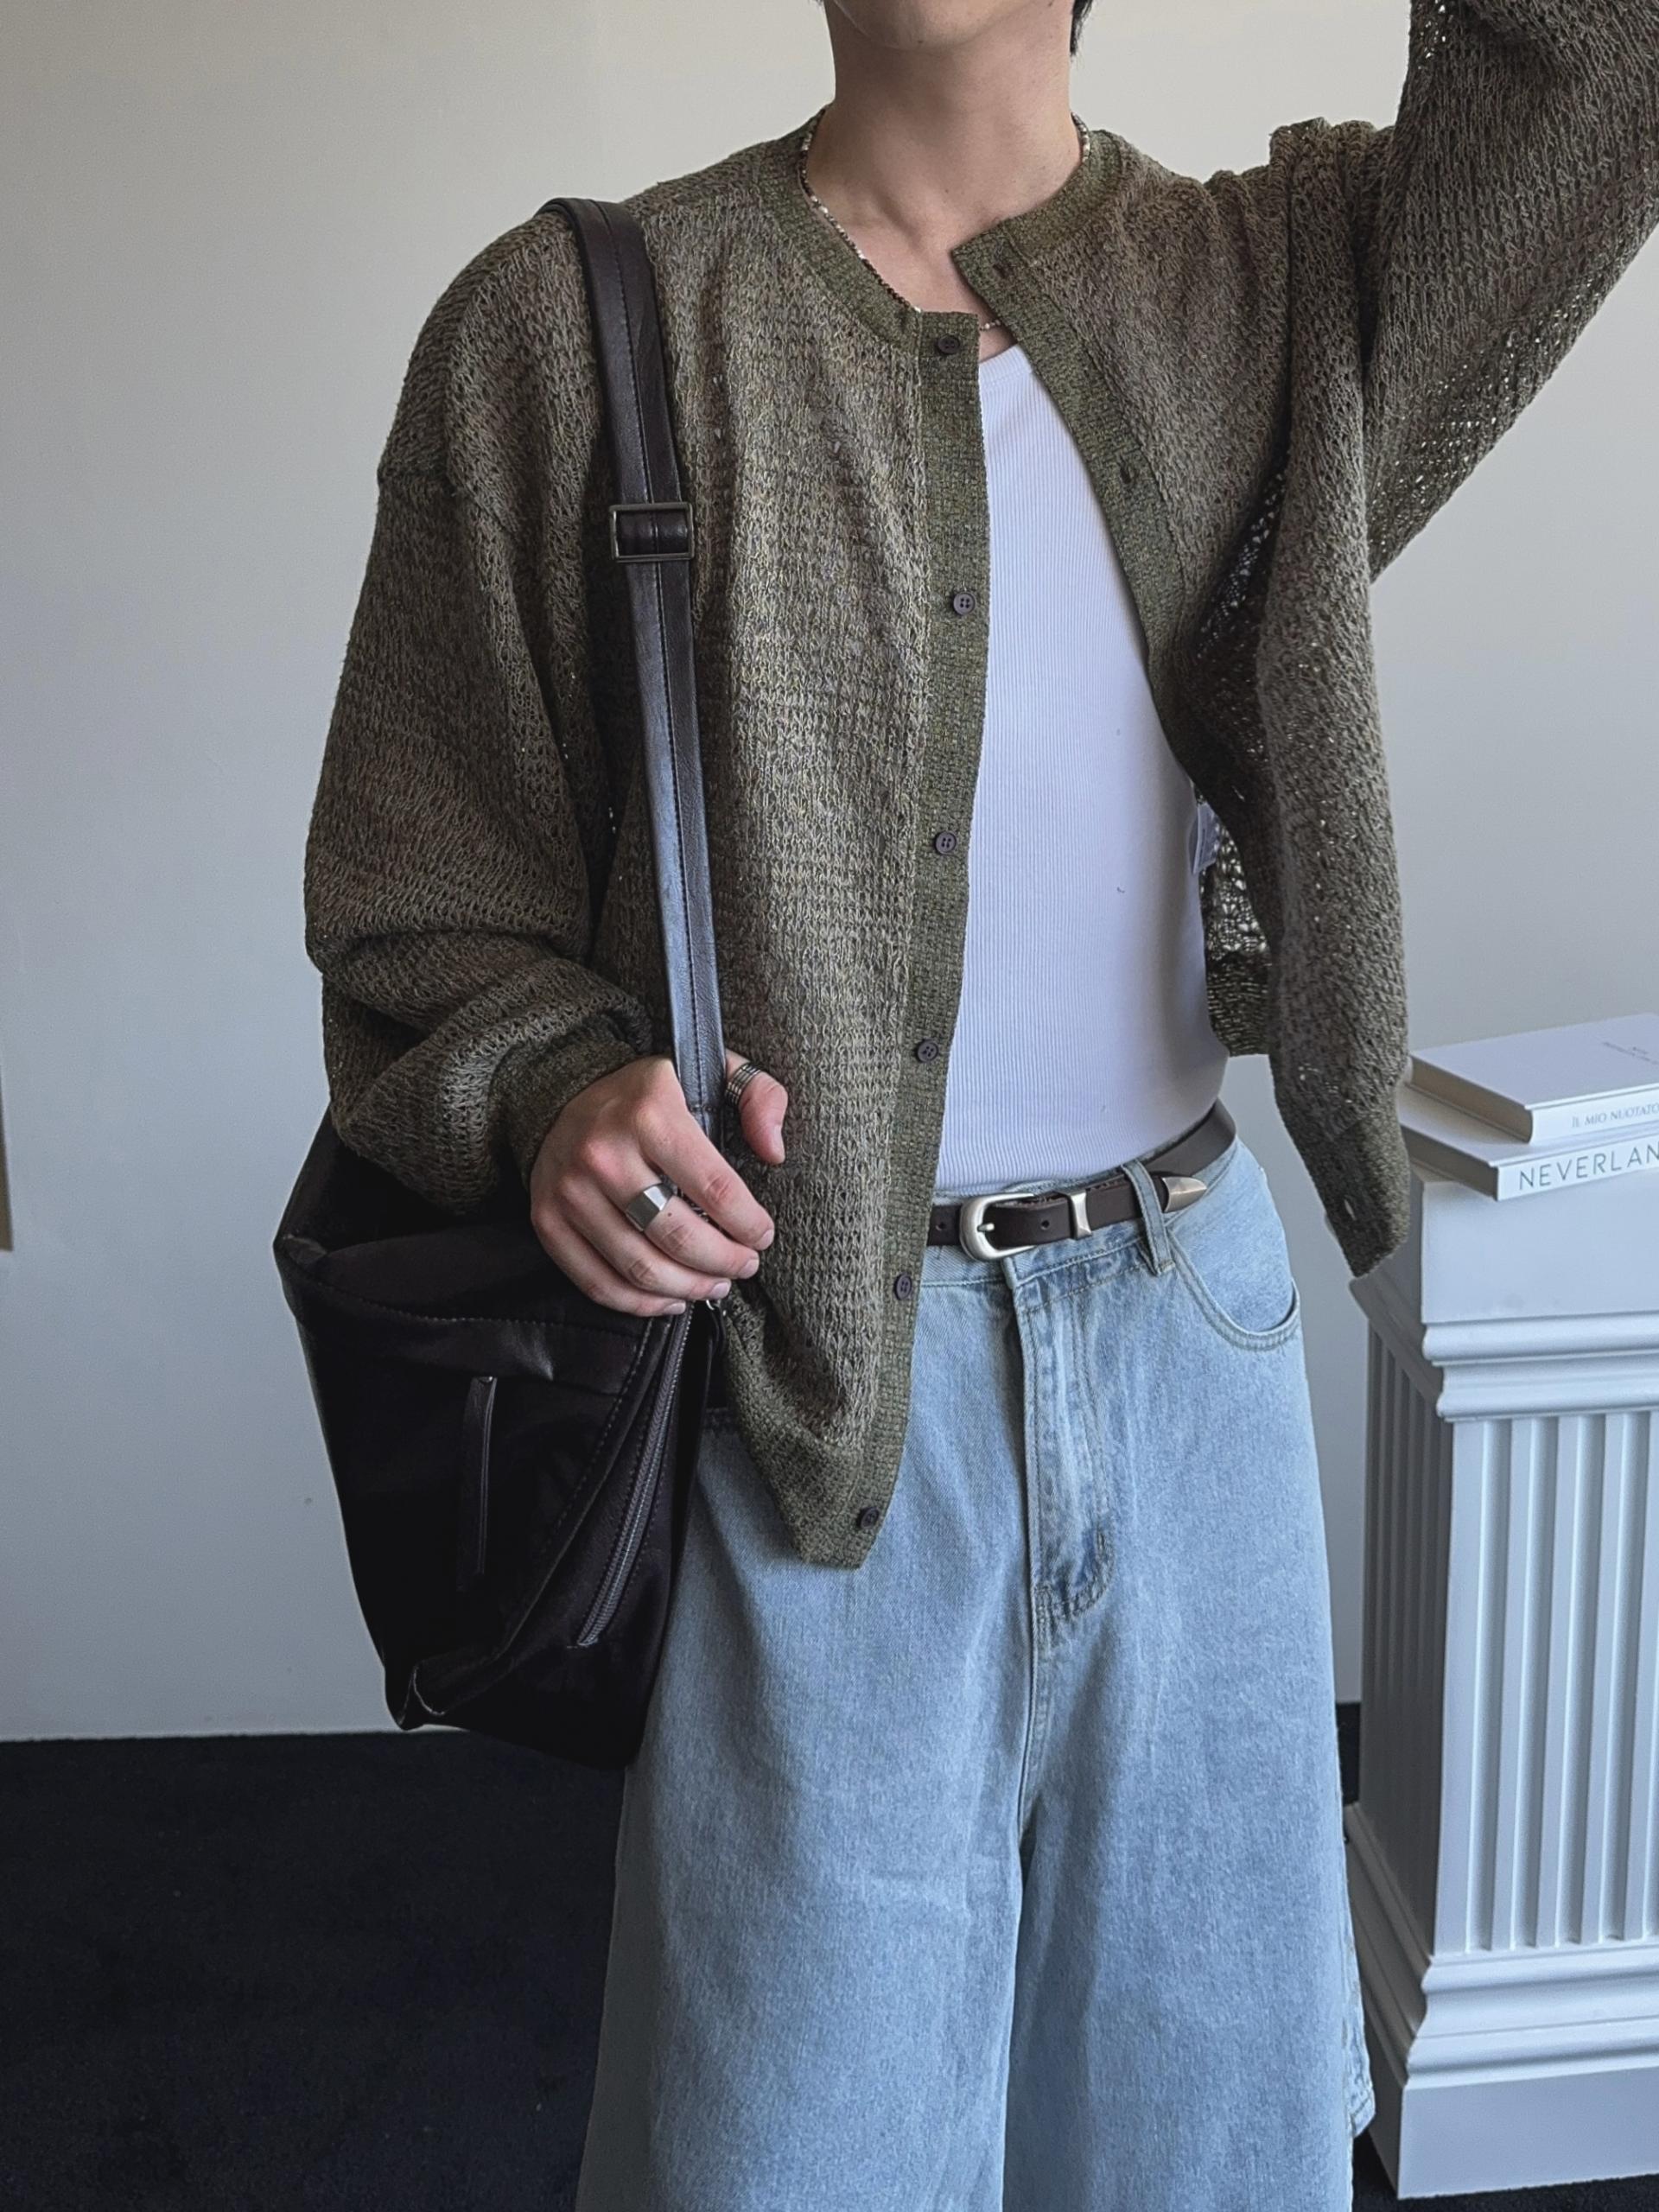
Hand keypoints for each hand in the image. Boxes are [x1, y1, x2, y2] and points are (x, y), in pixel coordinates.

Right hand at [528, 1048, 788, 1316]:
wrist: (559, 1093)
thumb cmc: (648, 1095)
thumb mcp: (711, 1071)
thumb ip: (759, 1097)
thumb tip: (774, 1151)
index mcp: (650, 1113)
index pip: (715, 1188)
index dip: (749, 1224)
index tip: (763, 1235)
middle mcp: (604, 1153)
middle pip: (678, 1237)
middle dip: (724, 1262)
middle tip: (744, 1265)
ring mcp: (571, 1191)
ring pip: (641, 1268)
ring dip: (689, 1288)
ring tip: (716, 1283)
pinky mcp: (548, 1221)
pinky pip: (598, 1283)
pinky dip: (641, 1304)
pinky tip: (673, 1299)